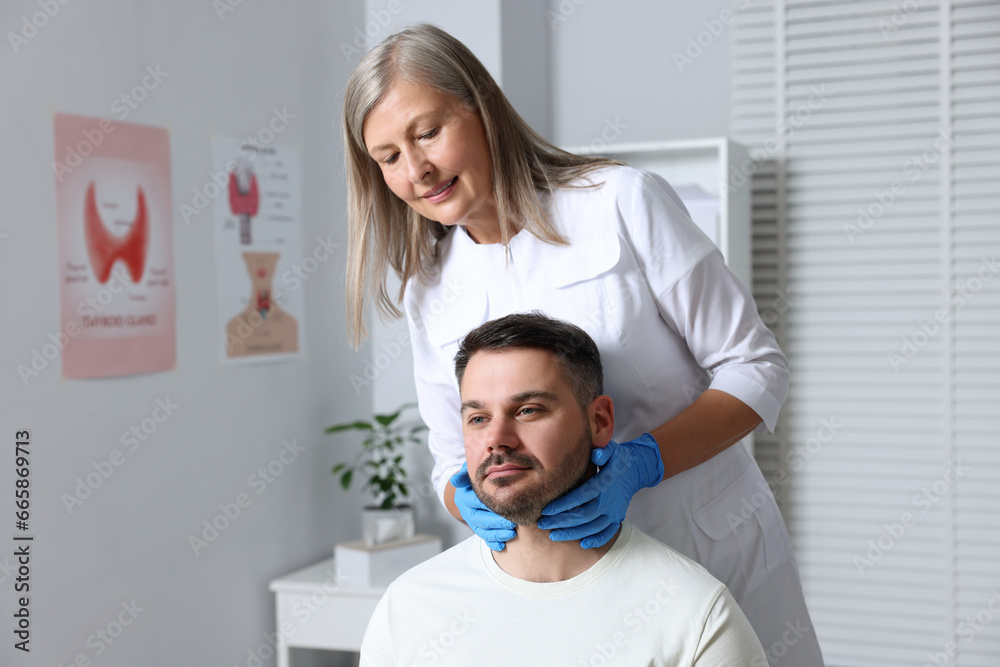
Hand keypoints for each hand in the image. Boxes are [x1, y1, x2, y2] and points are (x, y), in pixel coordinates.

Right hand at [450, 463, 516, 550]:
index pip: (478, 501)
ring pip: (482, 531)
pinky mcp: (476, 528)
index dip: (492, 505)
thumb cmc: (477, 476)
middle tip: (513, 522)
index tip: (508, 506)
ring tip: (512, 533)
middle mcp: (465, 510)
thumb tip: (456, 481)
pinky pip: (483, 538)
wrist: (470, 486)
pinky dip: (492, 543)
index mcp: (464, 495)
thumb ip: (466, 472)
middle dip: (497, 522)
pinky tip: (503, 545)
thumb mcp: (471, 470)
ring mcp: (471, 520)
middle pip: (480, 519)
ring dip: (496, 534)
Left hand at [537, 434, 663, 548]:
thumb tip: (596, 455)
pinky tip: (582, 544)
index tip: (546, 510)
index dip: (563, 505)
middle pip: (584, 516)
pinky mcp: (618, 517)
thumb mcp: (611, 451)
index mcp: (604, 484)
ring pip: (593, 527)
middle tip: (542, 524)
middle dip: (561, 521)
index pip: (581, 497)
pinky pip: (608, 533)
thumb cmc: (617, 459)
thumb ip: (603, 452)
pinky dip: (597, 540)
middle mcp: (609, 500)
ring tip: (554, 535)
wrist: (637, 469)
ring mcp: (615, 511)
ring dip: (573, 533)